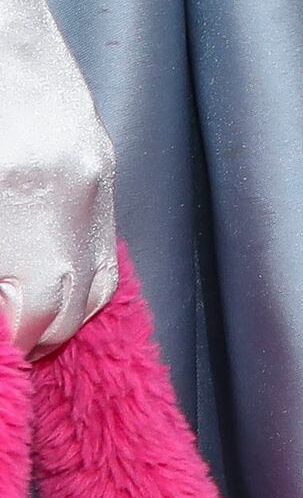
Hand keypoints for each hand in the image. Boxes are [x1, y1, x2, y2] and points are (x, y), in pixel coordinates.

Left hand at [0, 0, 117, 358]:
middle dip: (28, 334)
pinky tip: (27, 275)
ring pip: (92, 280)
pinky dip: (67, 276)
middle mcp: (74, 179)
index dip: (9, 343)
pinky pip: (98, 242)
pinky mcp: (99, 153)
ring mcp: (95, 164)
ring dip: (51, 312)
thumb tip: (2, 311)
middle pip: (71, 305)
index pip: (37, 313)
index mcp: (22, 184)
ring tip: (8, 313)